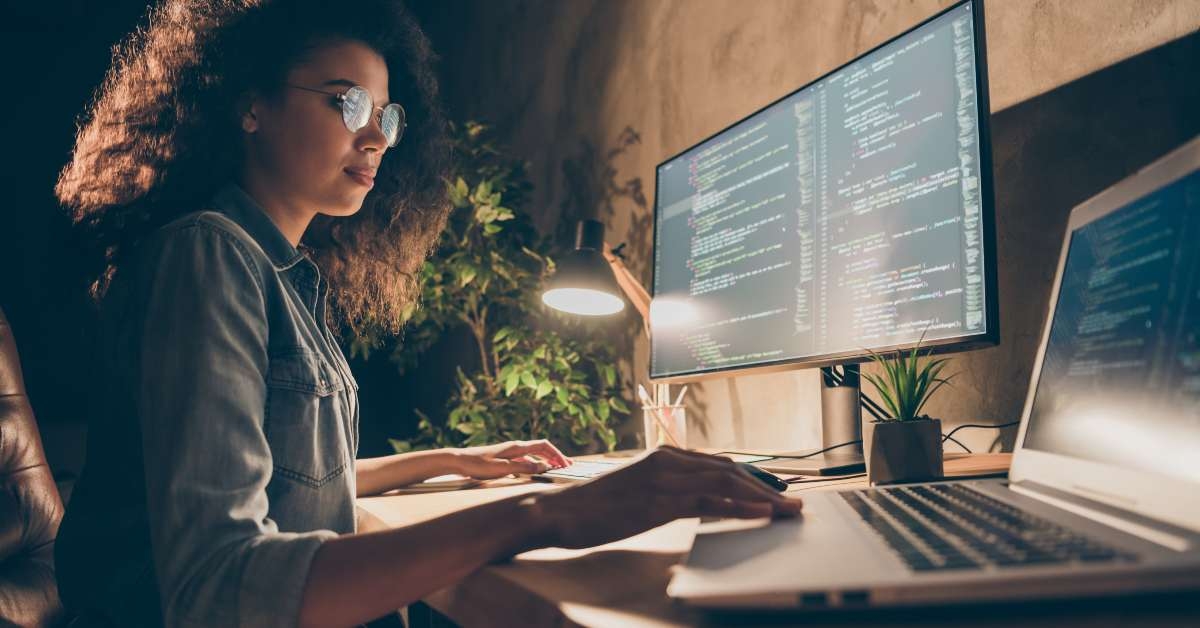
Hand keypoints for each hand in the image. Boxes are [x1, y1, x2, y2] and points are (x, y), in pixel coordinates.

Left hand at [452, 439, 572, 479]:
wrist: (459, 460)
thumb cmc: (478, 464)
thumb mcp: (502, 468)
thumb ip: (523, 467)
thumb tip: (544, 465)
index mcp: (517, 447)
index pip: (543, 446)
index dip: (557, 454)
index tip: (566, 463)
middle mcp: (515, 447)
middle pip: (541, 448)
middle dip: (556, 456)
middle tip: (568, 465)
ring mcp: (510, 452)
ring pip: (534, 453)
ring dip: (547, 459)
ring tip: (556, 467)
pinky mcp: (505, 458)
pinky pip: (526, 459)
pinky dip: (536, 463)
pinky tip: (536, 470)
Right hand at [533, 447, 802, 548]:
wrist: (560, 511)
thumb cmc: (595, 506)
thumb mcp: (637, 491)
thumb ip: (665, 490)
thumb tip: (693, 501)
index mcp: (664, 456)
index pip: (719, 463)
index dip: (751, 477)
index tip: (775, 491)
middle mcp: (669, 460)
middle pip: (730, 469)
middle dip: (766, 486)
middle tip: (793, 502)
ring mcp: (665, 478)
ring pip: (726, 482)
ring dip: (763, 497)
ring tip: (788, 510)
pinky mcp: (660, 499)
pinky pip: (709, 500)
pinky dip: (740, 505)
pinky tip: (761, 512)